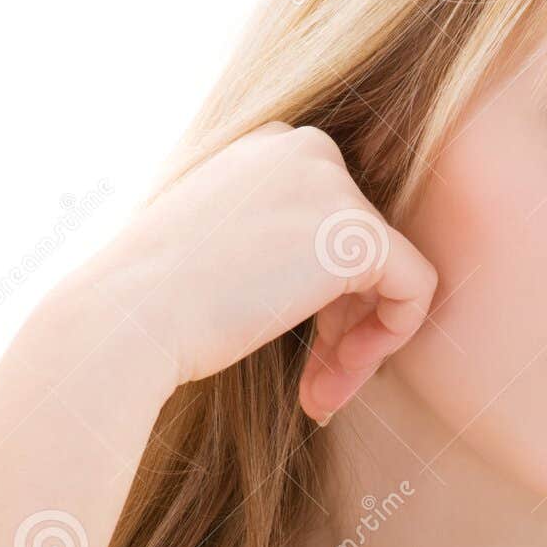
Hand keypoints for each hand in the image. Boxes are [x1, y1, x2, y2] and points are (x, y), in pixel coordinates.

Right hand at [74, 121, 437, 419]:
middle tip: (315, 390)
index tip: (301, 355)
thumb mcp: (222, 252)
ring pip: (391, 275)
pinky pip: (415, 289)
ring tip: (319, 399)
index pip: (332, 226)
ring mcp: (333, 183)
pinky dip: (389, 342)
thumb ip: (280, 247)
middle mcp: (306, 148)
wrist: (130, 316)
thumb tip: (332, 280)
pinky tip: (337, 379)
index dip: (326, 302)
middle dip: (345, 329)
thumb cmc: (158, 303)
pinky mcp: (359, 231)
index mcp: (270, 147)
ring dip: (360, 347)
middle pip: (367, 251)